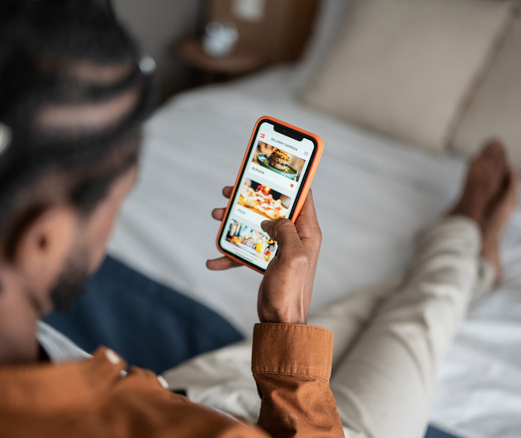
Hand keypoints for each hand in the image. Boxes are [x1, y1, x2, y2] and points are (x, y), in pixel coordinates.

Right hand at [207, 186, 321, 323]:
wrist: (279, 323)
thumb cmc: (290, 291)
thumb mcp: (292, 256)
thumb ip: (285, 230)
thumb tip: (271, 220)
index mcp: (307, 232)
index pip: (302, 196)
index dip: (290, 178)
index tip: (273, 166)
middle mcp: (295, 237)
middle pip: (272, 207)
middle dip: (251, 197)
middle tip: (231, 189)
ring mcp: (280, 249)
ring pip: (256, 225)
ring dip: (235, 220)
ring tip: (217, 215)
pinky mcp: (266, 261)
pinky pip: (246, 251)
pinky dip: (229, 254)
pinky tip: (213, 260)